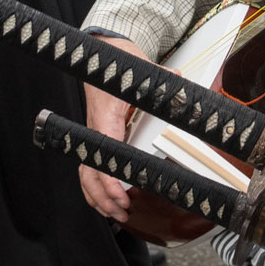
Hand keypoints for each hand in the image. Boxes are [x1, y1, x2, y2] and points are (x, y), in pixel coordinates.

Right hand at [80, 35, 149, 220]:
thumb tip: (177, 80)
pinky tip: (108, 196)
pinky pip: (92, 165)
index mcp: (104, 117)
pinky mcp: (100, 134)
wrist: (103, 53)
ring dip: (98, 196)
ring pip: (88, 172)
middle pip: (90, 172)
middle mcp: (96, 129)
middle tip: (122, 211)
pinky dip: (97, 184)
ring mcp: (96, 134)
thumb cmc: (117, 62)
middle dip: (103, 196)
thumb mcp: (139, 67)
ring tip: (115, 212)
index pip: (103, 154)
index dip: (109, 179)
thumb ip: (159, 77)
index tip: (120, 193)